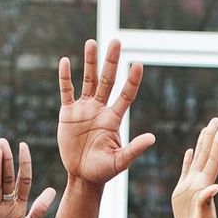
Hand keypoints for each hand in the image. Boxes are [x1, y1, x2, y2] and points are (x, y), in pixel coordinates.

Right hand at [56, 39, 155, 185]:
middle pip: (107, 80)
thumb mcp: (120, 162)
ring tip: (92, 43)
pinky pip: (66, 91)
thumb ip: (134, 149)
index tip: (138, 64)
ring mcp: (84, 109)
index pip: (126, 95)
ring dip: (90, 62)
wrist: (82, 176)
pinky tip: (66, 61)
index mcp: (113, 119)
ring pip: (88, 80)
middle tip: (116, 41)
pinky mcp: (68, 113)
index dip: (132, 81)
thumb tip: (152, 138)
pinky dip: (65, 77)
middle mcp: (100, 109)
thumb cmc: (103, 171)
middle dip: (111, 61)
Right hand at [171, 118, 217, 217]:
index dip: (217, 143)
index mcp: (205, 184)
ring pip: (197, 159)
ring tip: (205, 129)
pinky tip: (189, 151)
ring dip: (201, 144)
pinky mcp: (183, 191)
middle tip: (216, 119)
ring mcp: (192, 185)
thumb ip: (206, 201)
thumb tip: (215, 187)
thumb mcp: (204, 217)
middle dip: (211, 136)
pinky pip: (186, 170)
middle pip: (206, 154)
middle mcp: (200, 181)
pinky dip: (188, 159)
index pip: (213, 159)